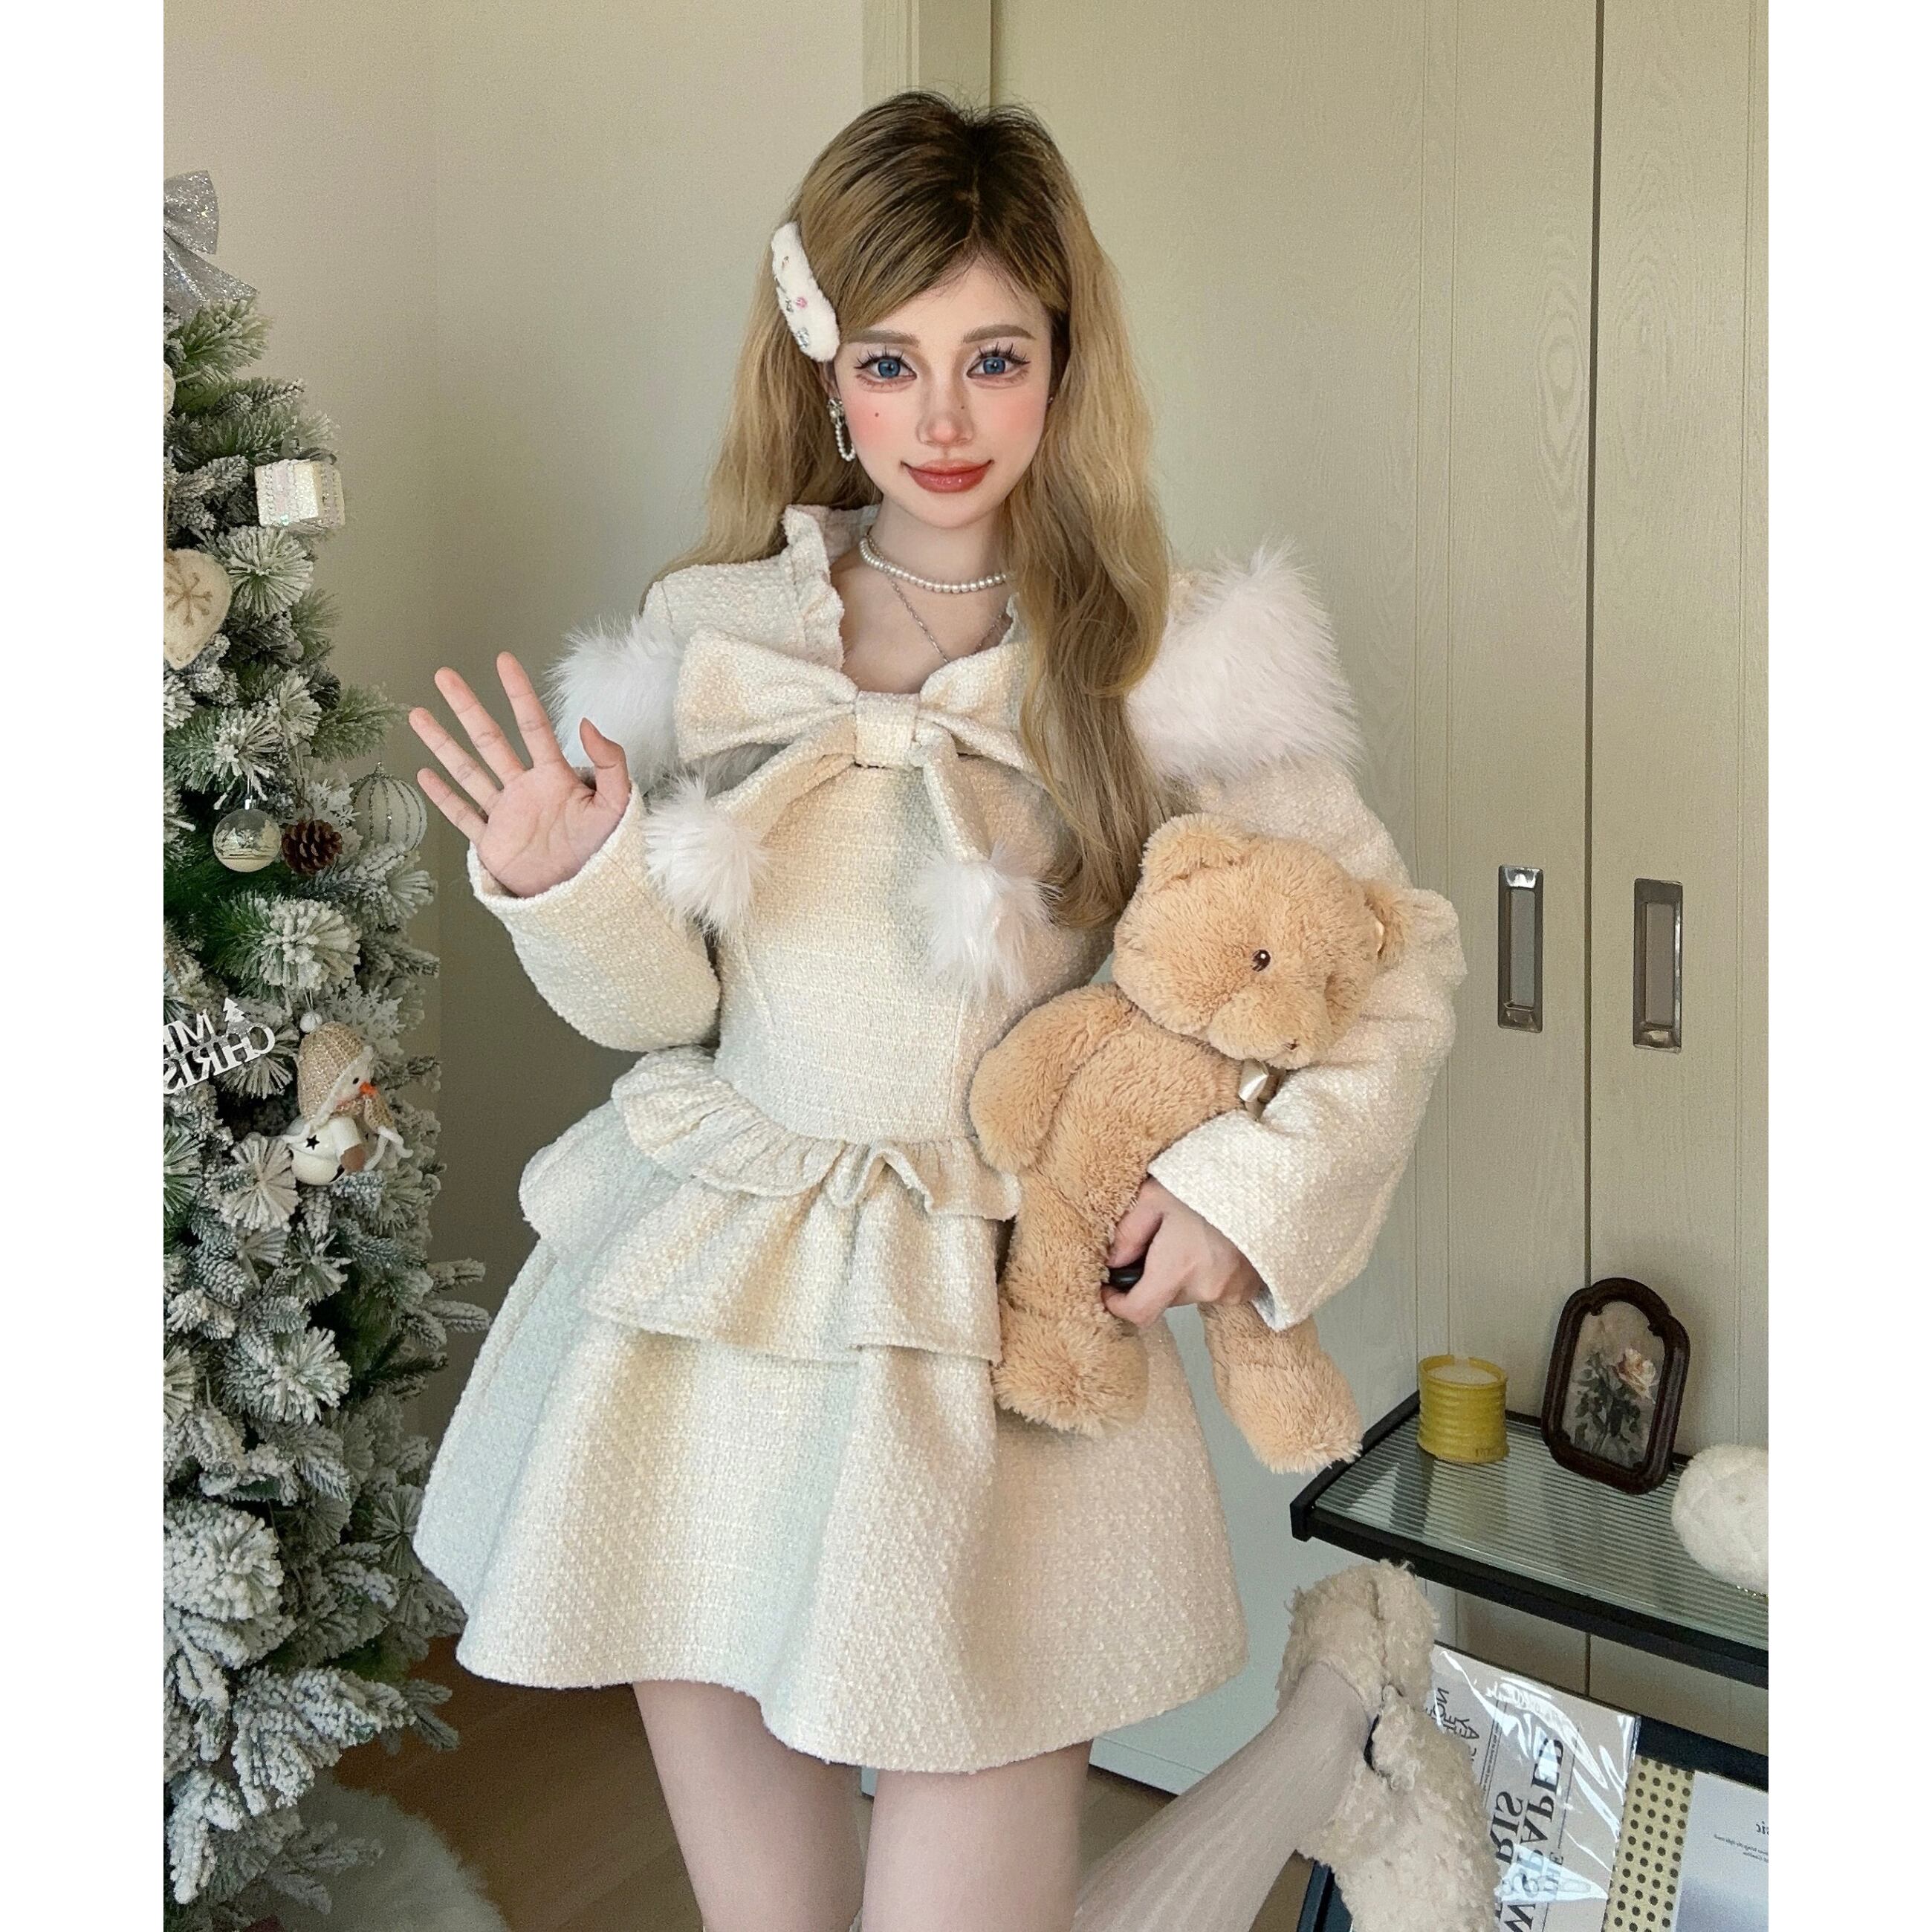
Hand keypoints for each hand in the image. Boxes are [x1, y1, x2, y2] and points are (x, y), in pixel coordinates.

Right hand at [409, 652, 628, 897]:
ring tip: (419, 715)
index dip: (518, 693)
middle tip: (445, 676)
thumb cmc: (607, 854)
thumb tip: (587, 723)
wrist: (588, 899)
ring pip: (468, 771)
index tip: (503, 661)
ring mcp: (506, 814)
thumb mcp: (616, 805)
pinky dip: (443, 796)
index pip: (533, 725)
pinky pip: (464, 814)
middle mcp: (525, 789)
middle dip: (467, 707)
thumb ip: (609, 764)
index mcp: (554, 777)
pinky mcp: (493, 843)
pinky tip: (424, 774)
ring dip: (442, 743)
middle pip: (489, 739)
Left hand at [1102, 1177, 1267, 1327]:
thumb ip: (1128, 1232)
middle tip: (1161, 1239)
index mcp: (1179, 1267)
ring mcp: (1232, 1291)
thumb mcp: (1157, 1194)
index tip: (1110, 1288)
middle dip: (1154, 1276)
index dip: (1117, 1305)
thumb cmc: (1214, 1182)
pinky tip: (1214, 1243)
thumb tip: (1114, 1261)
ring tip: (1193, 1235)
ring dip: (1183, 1273)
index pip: (1139, 1313)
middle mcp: (1207, 1288)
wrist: (1270, 1181)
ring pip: (1190, 1293)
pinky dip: (1208, 1272)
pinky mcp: (1250, 1289)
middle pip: (1164, 1299)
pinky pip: (1216, 1289)